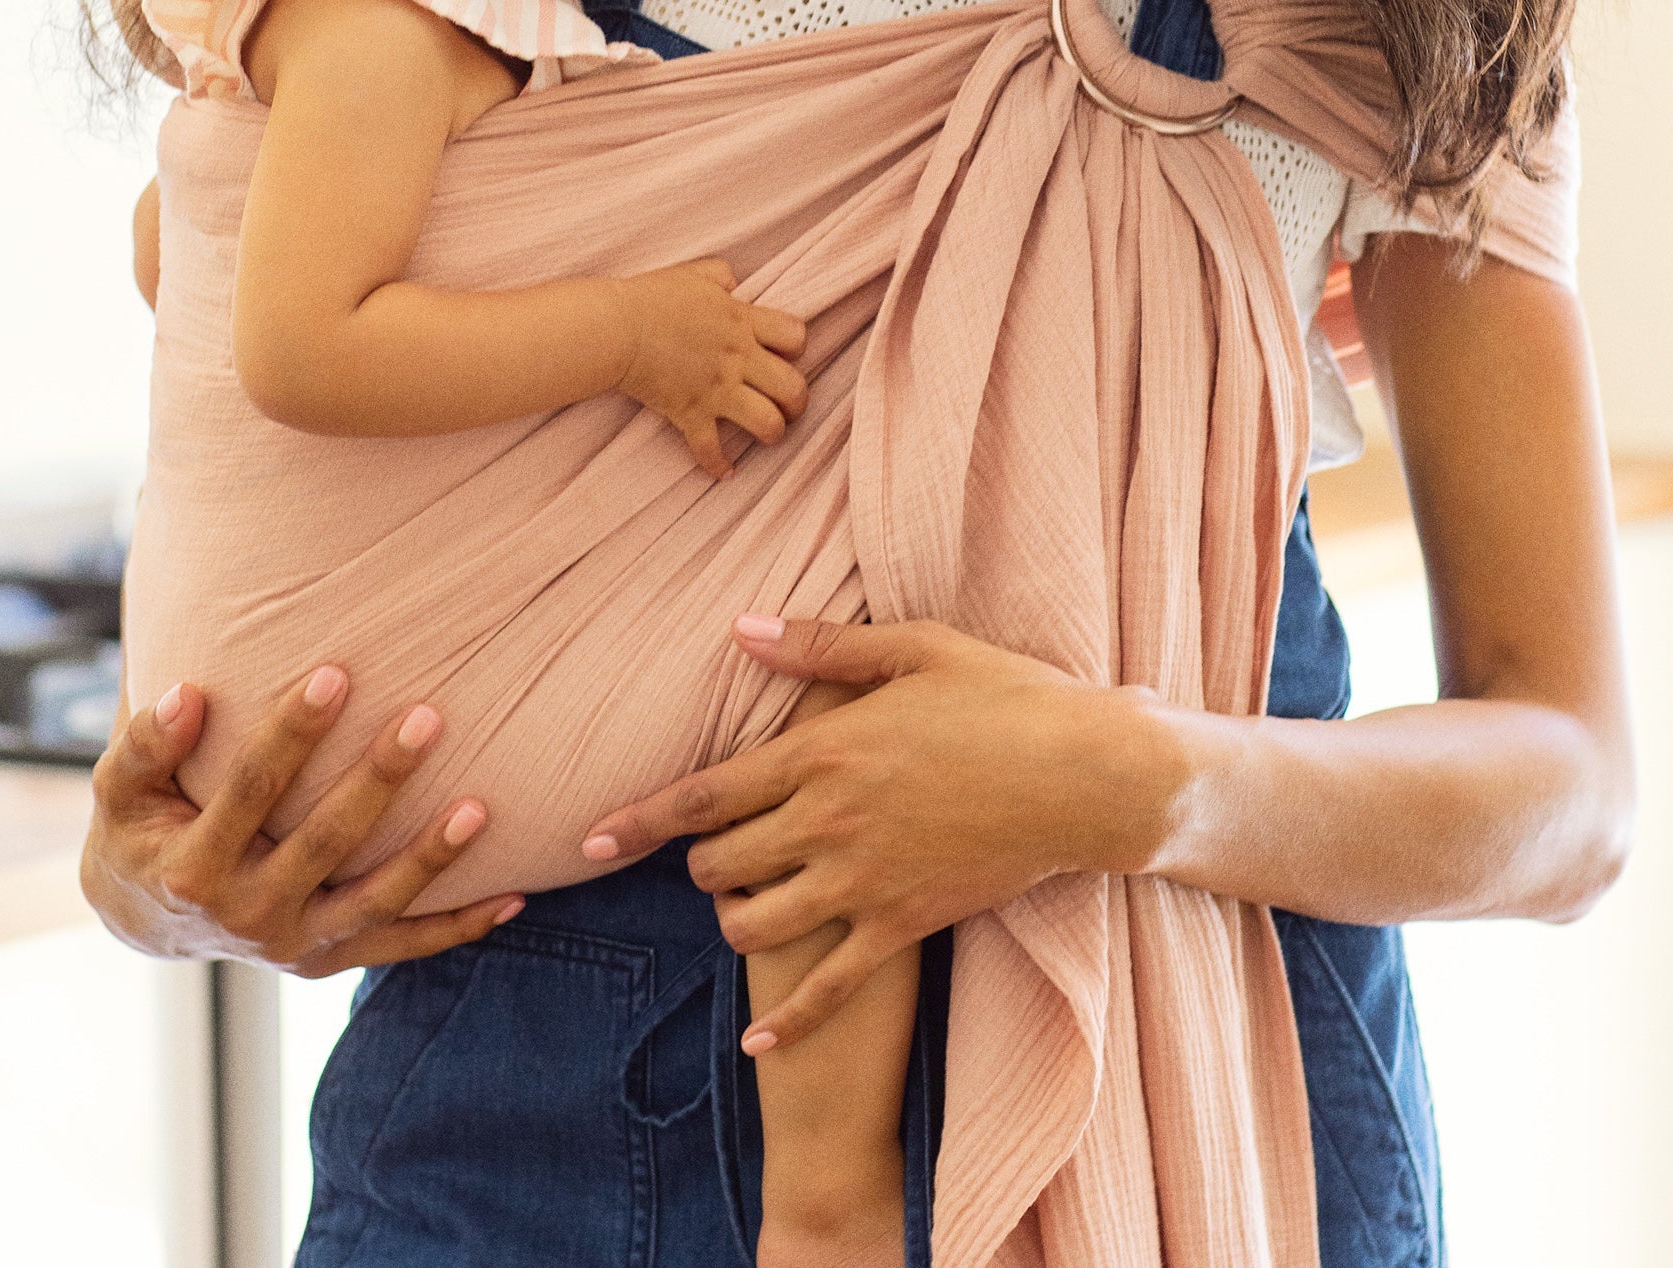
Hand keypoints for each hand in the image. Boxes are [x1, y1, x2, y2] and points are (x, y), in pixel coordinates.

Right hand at [81, 667, 524, 977]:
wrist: (147, 920)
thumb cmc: (139, 829)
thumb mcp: (118, 791)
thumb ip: (145, 745)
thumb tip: (186, 694)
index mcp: (194, 869)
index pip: (253, 788)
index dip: (292, 732)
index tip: (336, 673)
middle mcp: (249, 916)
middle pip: (327, 842)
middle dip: (378, 779)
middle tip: (428, 716)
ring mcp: (295, 947)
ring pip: (377, 903)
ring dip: (432, 859)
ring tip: (480, 809)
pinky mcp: (330, 961)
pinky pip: (405, 947)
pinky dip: (461, 927)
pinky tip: (517, 897)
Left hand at [580, 617, 1170, 1048]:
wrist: (1084, 774)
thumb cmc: (1005, 697)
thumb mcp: (913, 650)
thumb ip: (820, 648)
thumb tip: (741, 629)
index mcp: (822, 750)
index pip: (704, 793)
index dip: (638, 819)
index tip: (588, 839)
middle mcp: (828, 821)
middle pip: (719, 862)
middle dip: (696, 864)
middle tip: (707, 856)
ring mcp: (863, 883)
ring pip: (756, 925)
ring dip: (732, 920)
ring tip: (739, 907)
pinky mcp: (902, 928)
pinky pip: (827, 991)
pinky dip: (786, 1024)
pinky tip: (757, 1043)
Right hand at [611, 259, 808, 478]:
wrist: (616, 328)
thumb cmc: (649, 298)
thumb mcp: (692, 274)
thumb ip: (718, 275)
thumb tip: (732, 281)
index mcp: (742, 322)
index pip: (795, 336)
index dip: (796, 348)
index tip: (784, 356)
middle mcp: (738, 358)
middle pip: (793, 386)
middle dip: (798, 402)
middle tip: (788, 406)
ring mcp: (716, 389)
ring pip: (767, 422)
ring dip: (773, 433)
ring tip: (768, 434)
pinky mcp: (690, 413)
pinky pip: (711, 449)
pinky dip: (717, 465)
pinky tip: (724, 472)